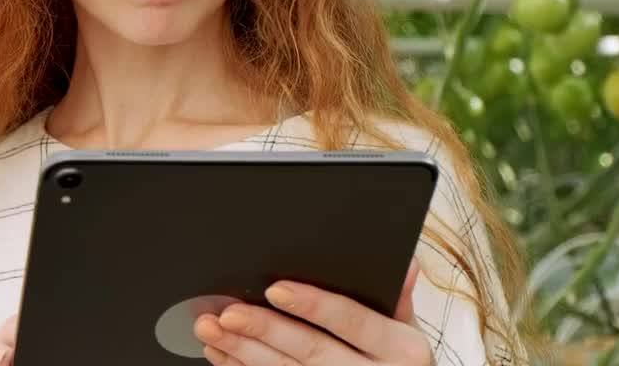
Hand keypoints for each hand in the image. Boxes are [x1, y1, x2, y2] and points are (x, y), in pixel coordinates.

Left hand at [193, 258, 433, 364]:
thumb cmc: (398, 362)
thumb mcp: (406, 331)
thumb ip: (395, 298)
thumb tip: (404, 262)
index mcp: (400, 348)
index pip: (351, 320)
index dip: (313, 305)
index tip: (276, 290)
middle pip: (311, 350)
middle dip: (265, 329)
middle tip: (228, 312)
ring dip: (243, 352)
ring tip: (211, 330)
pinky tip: (222, 354)